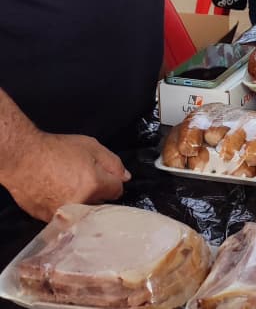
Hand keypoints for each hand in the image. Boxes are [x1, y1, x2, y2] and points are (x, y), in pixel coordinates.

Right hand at [2, 132, 129, 221]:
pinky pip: (65, 216)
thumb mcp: (91, 146)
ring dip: (83, 203)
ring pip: (84, 212)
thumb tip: (125, 178)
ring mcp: (62, 213)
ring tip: (70, 188)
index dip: (113, 181)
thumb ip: (113, 163)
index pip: (117, 190)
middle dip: (99, 193)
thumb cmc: (55, 149)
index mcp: (94, 185)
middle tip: (85, 181)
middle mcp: (80, 203)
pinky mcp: (47, 219)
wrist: (21, 158)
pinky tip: (57, 194)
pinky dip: (66, 208)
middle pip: (101, 204)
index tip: (106, 177)